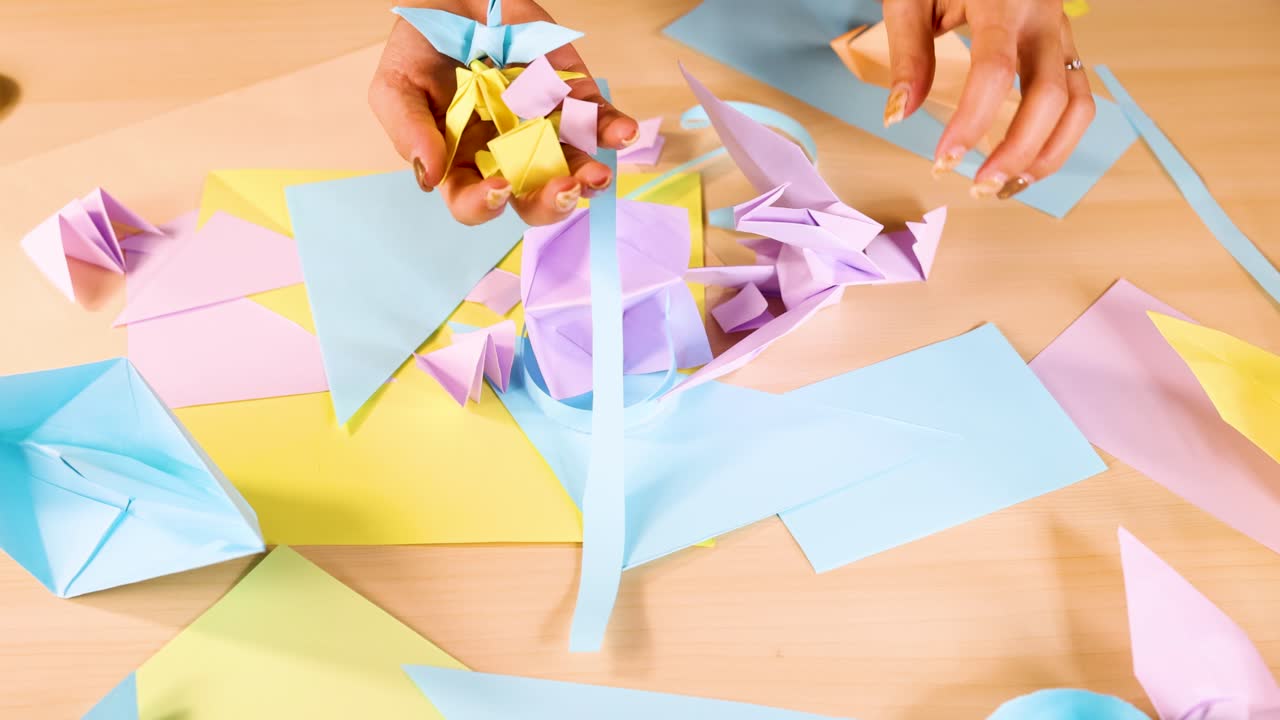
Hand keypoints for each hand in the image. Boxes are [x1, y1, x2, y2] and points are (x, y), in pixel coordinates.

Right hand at [369, 0, 638, 224]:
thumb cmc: (421, 45)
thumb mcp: (396, 83)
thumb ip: (408, 129)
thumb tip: (428, 177)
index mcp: (463, 164)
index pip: (474, 202)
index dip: (485, 204)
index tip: (498, 187)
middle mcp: (509, 156)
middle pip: (533, 199)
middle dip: (550, 202)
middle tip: (563, 188)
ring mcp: (545, 129)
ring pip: (573, 168)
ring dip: (589, 177)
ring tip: (596, 175)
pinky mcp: (573, 97)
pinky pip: (598, 120)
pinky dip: (613, 129)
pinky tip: (622, 133)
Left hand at [881, 0, 1095, 198]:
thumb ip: (908, 53)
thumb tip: (900, 115)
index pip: (995, 70)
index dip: (972, 121)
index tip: (944, 159)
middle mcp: (1044, 17)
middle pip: (1050, 95)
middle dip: (1017, 150)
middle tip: (977, 187)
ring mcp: (1061, 32)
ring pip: (1078, 104)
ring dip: (1047, 154)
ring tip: (1005, 188)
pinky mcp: (1064, 47)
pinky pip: (1077, 100)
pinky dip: (1056, 140)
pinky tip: (1022, 165)